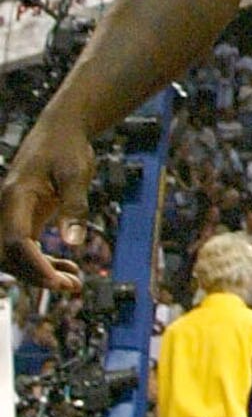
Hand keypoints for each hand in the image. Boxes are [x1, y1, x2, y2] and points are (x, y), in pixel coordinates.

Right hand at [0, 116, 93, 293]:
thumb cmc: (66, 147)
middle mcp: (9, 209)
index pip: (18, 241)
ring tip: (75, 283)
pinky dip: (45, 263)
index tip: (58, 283)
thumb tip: (73, 242)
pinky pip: (28, 249)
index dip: (35, 266)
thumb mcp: (76, 173)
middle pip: (10, 256)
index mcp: (16, 195)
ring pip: (17, 257)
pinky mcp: (25, 219)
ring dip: (41, 273)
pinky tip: (70, 269)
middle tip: (71, 286)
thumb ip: (74, 206)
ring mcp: (14, 216)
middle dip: (36, 276)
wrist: (60, 130)